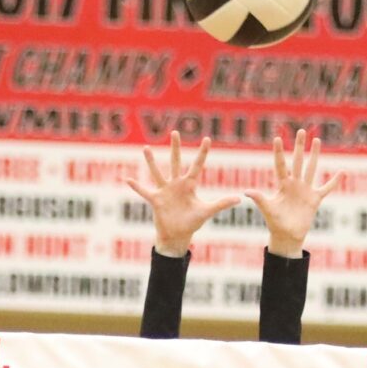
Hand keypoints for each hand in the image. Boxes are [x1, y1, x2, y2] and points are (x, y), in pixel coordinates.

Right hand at [127, 132, 240, 256]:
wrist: (178, 235)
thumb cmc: (192, 223)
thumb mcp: (207, 211)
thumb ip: (221, 203)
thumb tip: (239, 198)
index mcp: (189, 185)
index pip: (197, 165)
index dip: (203, 153)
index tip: (207, 138)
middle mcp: (176, 184)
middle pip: (176, 162)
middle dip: (176, 148)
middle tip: (176, 132)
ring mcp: (165, 191)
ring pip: (157, 172)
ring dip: (151, 161)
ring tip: (146, 148)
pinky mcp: (156, 200)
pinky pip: (144, 192)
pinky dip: (136, 187)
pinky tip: (127, 179)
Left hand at [245, 130, 341, 257]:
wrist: (287, 236)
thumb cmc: (275, 223)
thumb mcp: (267, 210)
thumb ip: (259, 199)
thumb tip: (246, 191)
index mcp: (282, 185)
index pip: (280, 164)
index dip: (279, 152)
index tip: (277, 138)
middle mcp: (294, 184)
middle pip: (298, 161)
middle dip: (299, 146)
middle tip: (301, 131)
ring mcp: (305, 190)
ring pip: (311, 169)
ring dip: (314, 155)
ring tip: (316, 140)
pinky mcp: (315, 199)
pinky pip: (326, 188)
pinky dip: (334, 182)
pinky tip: (342, 172)